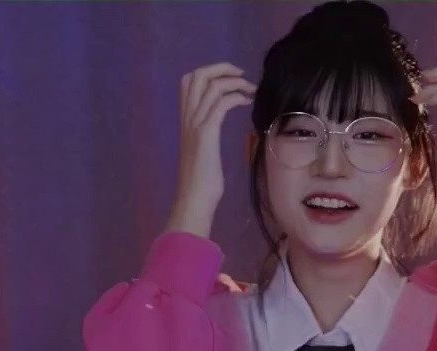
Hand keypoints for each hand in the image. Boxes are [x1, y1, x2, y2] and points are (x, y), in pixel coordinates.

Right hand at [170, 62, 254, 236]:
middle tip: (242, 75)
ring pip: (210, 86)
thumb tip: (221, 117)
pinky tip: (247, 102)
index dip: (211, 72)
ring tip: (251, 89)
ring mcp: (195, 123)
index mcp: (185, 118)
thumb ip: (207, 129)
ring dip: (234, 82)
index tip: (233, 78)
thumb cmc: (203, 177)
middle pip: (197, 76)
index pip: (189, 80)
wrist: (195, 195)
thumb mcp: (204, 146)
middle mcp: (187, 116)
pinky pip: (221, 103)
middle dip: (222, 68)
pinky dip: (236, 96)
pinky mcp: (206, 132)